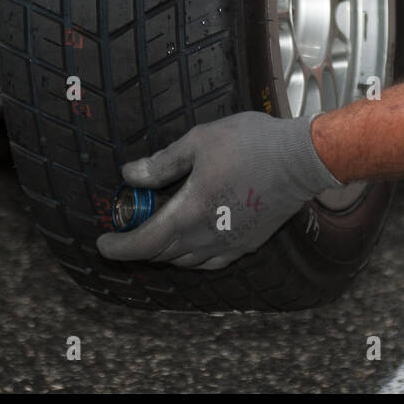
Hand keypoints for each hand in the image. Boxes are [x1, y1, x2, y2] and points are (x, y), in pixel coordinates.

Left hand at [95, 112, 341, 269]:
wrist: (301, 160)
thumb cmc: (251, 144)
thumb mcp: (198, 142)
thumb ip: (162, 163)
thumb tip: (130, 175)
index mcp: (191, 212)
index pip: (145, 242)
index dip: (120, 247)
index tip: (103, 243)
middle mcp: (208, 236)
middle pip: (163, 254)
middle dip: (139, 248)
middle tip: (126, 232)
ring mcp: (230, 243)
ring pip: (186, 261)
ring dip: (165, 252)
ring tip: (155, 234)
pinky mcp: (248, 243)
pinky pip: (211, 261)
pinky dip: (192, 257)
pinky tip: (192, 242)